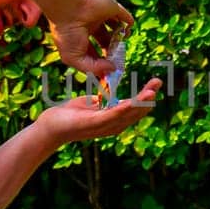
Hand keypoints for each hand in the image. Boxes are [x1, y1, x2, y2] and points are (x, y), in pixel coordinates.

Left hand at [37, 78, 162, 145]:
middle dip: (148, 97)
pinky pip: (111, 116)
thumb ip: (103, 101)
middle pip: (137, 111)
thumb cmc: (69, 116)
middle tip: (158, 82)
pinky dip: (123, 109)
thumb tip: (111, 95)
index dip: (147, 96)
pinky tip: (131, 101)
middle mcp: (113, 125)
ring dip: (140, 102)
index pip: (136, 108)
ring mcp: (105, 126)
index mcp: (114, 120)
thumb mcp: (91, 105)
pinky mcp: (94, 124)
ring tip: (152, 91)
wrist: (51, 126)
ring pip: (128, 114)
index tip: (156, 82)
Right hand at [47, 0, 133, 76]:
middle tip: (119, 61)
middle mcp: (89, 26)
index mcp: (78, 37)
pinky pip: (124, 16)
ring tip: (122, 45)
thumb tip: (111, 69)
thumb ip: (93, 68)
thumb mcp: (74, 58)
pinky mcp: (111, 7)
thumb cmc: (67, 33)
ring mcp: (100, 16)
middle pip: (104, 41)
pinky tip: (129, 31)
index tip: (109, 72)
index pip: (92, 52)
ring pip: (114, 28)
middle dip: (111, 52)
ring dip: (121, 37)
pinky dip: (129, 23)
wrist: (69, 7)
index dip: (100, 62)